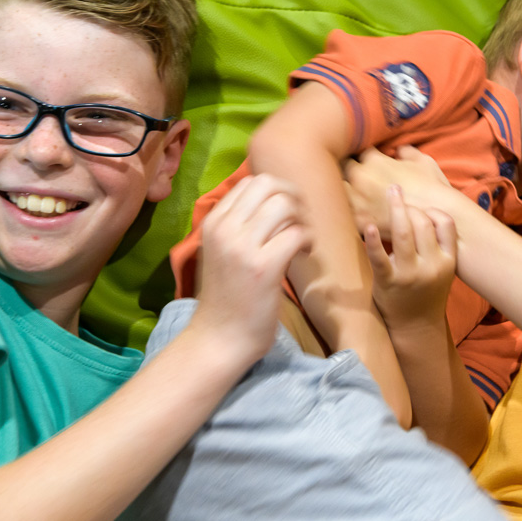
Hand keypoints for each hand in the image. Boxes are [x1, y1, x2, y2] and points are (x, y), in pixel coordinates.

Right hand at [194, 174, 308, 355]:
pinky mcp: (264, 267)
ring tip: (302, 242)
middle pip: (269, 185)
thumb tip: (272, 198)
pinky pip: (296, 233)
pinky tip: (304, 255)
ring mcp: (242, 247)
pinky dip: (308, 240)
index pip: (251, 182)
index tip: (287, 215)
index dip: (278, 192)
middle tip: (300, 223)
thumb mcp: (222, 251)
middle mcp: (224, 229)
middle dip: (294, 199)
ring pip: (285, 205)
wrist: (219, 338)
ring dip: (303, 220)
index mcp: (213, 222)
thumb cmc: (226, 297)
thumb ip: (238, 225)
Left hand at [346, 146, 455, 236]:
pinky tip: (348, 214)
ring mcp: (357, 201)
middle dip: (346, 171)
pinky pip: (341, 215)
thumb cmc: (433, 188)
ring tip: (346, 195)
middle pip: (340, 169)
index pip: (358, 152)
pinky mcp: (358, 222)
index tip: (366, 161)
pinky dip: (344, 213)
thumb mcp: (423, 161)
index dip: (362, 156)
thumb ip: (407, 152)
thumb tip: (400, 149)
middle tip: (353, 177)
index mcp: (373, 161)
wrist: (438, 218)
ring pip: (334, 191)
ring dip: (340, 191)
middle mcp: (360, 178)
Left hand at [363, 184, 456, 330]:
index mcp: (448, 261)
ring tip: (390, 194)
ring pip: (404, 232)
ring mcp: (410, 274)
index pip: (446, 224)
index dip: (433, 209)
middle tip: (397, 192)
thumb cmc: (427, 291)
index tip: (421, 205)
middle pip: (423, 223)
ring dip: (396, 208)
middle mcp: (432, 266)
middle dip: (410, 205)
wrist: (416, 326)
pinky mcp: (389, 281)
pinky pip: (380, 257)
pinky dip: (374, 240)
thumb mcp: (443, 269)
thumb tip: (430, 209)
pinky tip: (369, 226)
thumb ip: (439, 244)